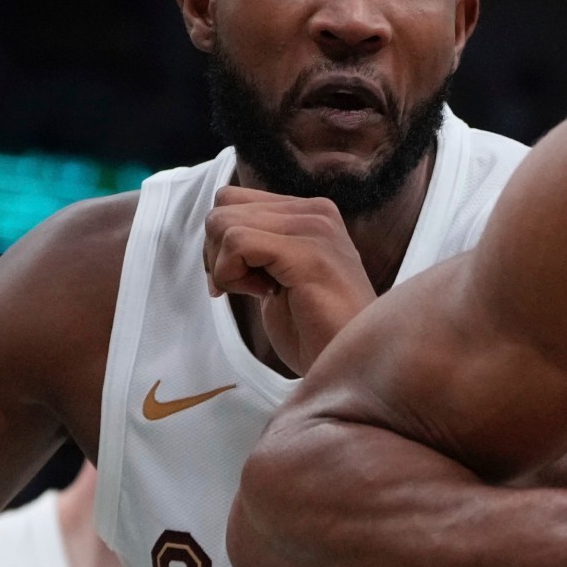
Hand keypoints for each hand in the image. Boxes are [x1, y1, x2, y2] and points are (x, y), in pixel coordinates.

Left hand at [204, 186, 376, 373]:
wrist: (352, 366)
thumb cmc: (316, 330)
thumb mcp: (279, 276)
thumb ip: (257, 249)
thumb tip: (213, 241)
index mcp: (308, 213)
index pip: (233, 200)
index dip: (219, 241)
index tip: (236, 279)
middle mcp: (314, 212)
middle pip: (224, 206)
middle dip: (216, 253)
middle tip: (242, 288)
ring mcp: (314, 228)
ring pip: (225, 223)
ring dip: (226, 266)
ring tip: (260, 291)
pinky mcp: (308, 252)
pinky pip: (237, 242)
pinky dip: (234, 275)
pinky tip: (266, 295)